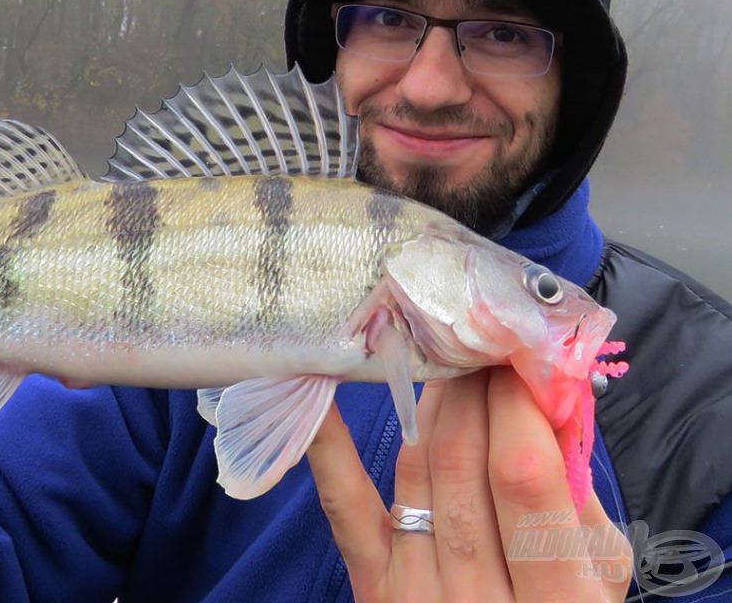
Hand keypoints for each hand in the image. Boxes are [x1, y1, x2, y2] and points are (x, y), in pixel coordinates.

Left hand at [307, 369, 631, 601]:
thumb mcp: (601, 575)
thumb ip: (583, 494)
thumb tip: (557, 395)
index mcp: (557, 601)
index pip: (522, 474)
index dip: (515, 403)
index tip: (518, 355)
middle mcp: (477, 597)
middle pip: (461, 460)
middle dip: (471, 387)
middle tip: (478, 342)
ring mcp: (415, 591)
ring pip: (415, 467)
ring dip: (431, 402)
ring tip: (446, 358)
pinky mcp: (372, 583)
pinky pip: (345, 502)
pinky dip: (329, 442)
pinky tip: (317, 387)